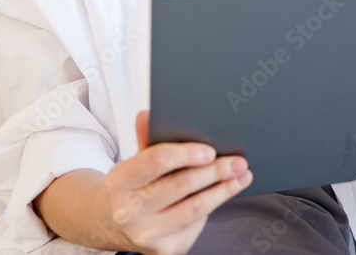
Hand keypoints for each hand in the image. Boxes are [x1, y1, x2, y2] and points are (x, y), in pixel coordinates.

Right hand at [104, 112, 251, 254]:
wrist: (113, 224)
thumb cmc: (132, 186)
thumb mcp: (134, 161)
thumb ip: (146, 139)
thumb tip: (148, 114)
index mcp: (120, 182)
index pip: (156, 161)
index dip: (185, 154)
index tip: (210, 150)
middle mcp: (130, 211)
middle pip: (181, 185)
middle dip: (215, 172)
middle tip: (238, 162)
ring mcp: (147, 234)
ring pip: (195, 208)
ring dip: (224, 190)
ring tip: (242, 176)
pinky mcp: (165, 250)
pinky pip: (196, 224)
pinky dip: (214, 205)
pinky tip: (226, 192)